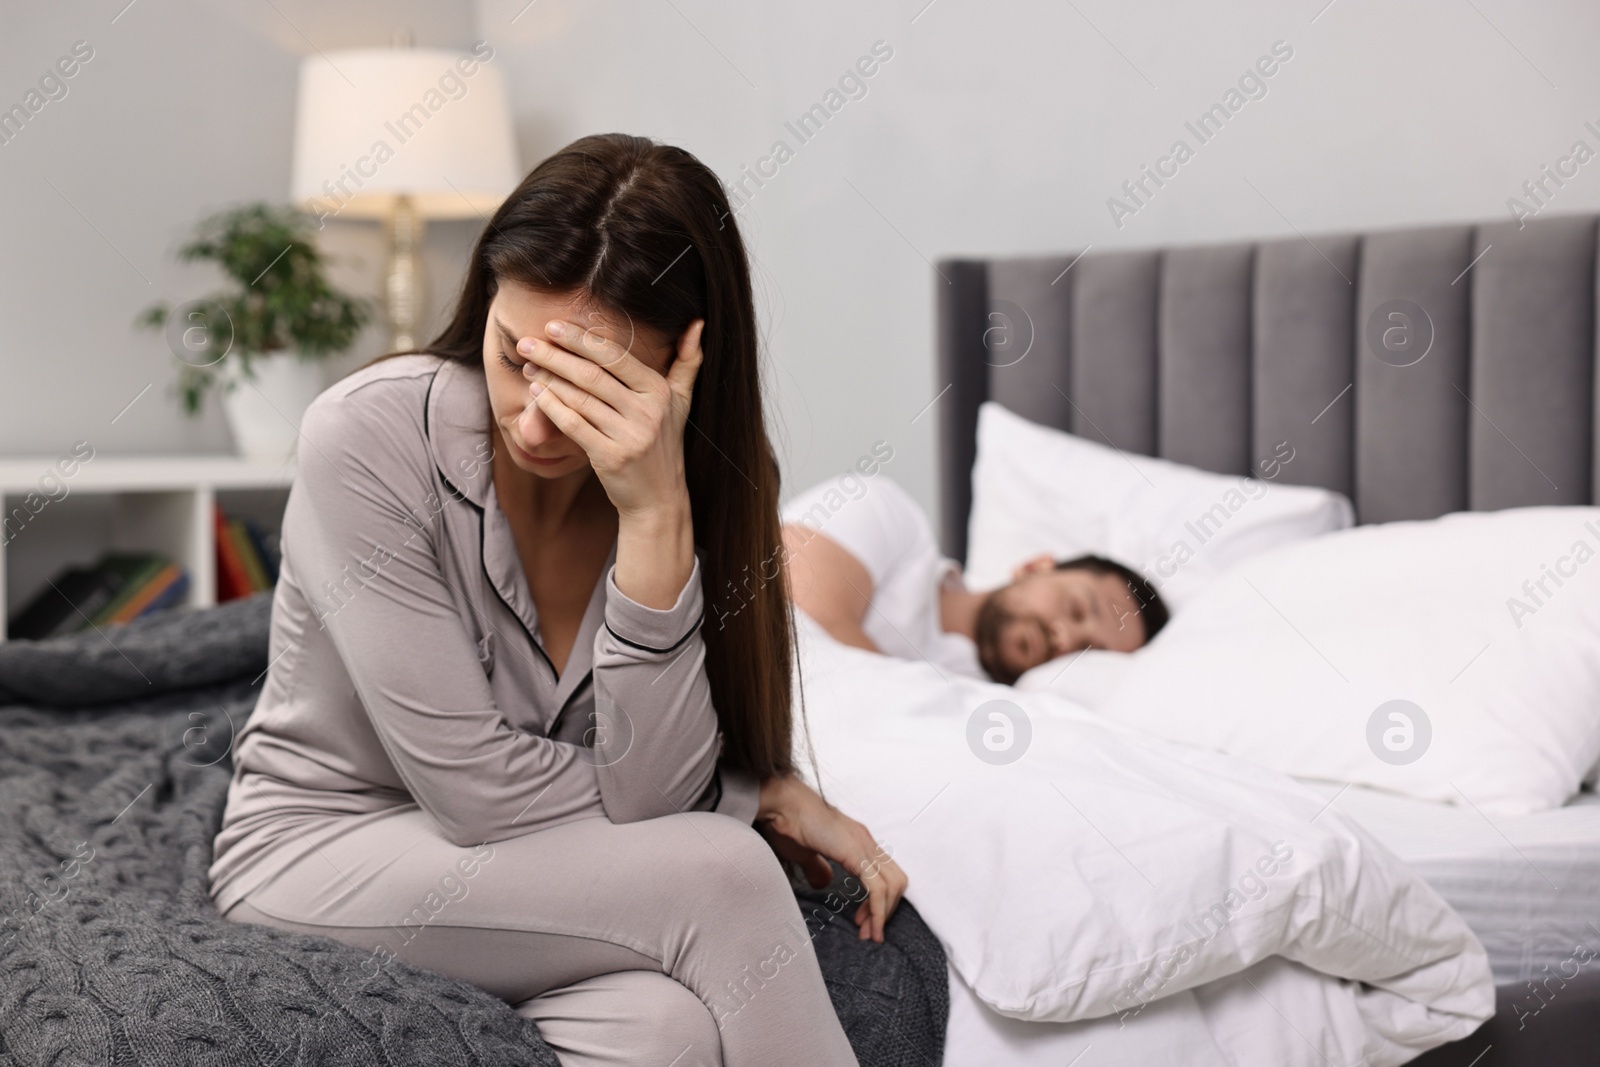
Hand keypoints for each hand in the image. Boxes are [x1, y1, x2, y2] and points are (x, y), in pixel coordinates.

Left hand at [518, 316, 703, 517]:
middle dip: (555, 355)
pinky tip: (536, 393)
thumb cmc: (664, 445)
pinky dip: (552, 406)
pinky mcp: (611, 457)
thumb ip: (688, 361)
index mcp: (659, 391)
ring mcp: (630, 436)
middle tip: (527, 343)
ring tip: (528, 365)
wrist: (659, 498)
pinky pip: (574, 425)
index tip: (554, 326)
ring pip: (580, 398)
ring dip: (549, 378)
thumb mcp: (681, 402)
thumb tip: (697, 322)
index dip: (581, 339)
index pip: (615, 356)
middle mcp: (647, 412)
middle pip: (592, 374)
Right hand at [755, 775, 906, 941]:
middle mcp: (867, 842)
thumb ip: (817, 867)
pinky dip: (877, 912)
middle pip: (896, 881)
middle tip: (869, 931)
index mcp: (859, 841)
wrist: (783, 805)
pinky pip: (877, 888)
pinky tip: (870, 927)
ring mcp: (864, 846)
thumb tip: (824, 882)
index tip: (863, 919)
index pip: (885, 874)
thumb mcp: (806, 853)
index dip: (880, 900)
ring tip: (870, 934)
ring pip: (893, 886)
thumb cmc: (789, 823)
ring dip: (883, 915)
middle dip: (886, 911)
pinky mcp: (856, 854)